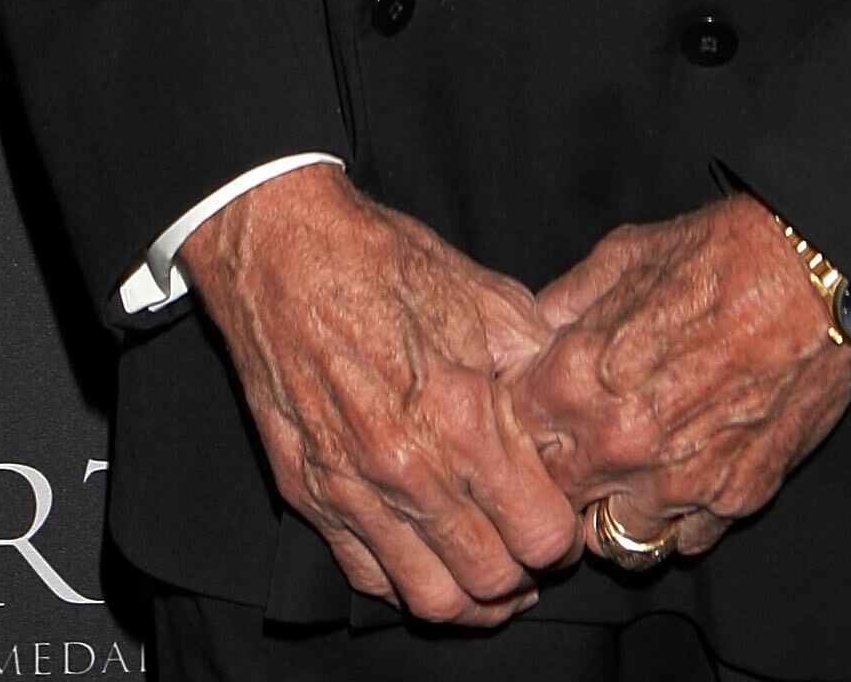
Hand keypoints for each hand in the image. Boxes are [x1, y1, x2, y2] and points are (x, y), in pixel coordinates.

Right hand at [182, 165, 583, 624]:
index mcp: (462, 417)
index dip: (564, 538)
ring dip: (470, 598)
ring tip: (488, 573)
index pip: (538, 533)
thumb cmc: (382, 263)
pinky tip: (426, 555)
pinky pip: (367, 577)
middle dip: (526, 576)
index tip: (566, 522)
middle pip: (490, 581)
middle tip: (533, 551)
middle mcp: (408, 469)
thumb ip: (534, 357)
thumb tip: (566, 399)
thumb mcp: (484, 293)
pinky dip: (405, 582)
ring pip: (429, 598)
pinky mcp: (310, 495)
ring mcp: (353, 490)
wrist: (284, 252)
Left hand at [512, 192, 850, 557]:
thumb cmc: (723, 254)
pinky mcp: (734, 499)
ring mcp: (677, 482)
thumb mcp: (622, 255)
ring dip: (615, 508)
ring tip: (631, 471)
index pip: (508, 439)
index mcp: (577, 379)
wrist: (814, 276)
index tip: (531, 419)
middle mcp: (619, 443)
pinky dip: (680, 518)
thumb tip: (530, 333)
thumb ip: (564, 304)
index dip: (516, 428)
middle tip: (577, 451)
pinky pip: (685, 540)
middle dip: (559, 478)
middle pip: (553, 499)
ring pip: (613, 538)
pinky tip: (687, 472)